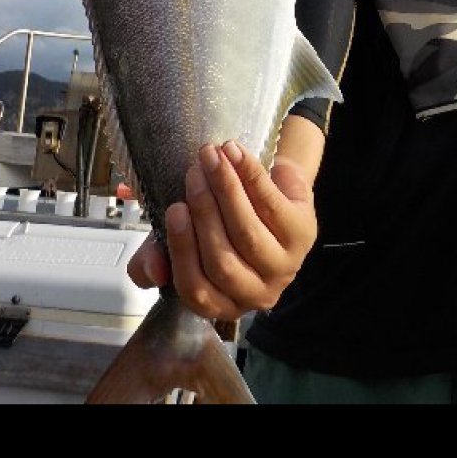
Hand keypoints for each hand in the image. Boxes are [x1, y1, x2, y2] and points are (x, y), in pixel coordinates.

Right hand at [127, 117, 323, 320]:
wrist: (272, 193)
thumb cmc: (221, 224)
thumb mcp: (187, 242)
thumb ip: (156, 257)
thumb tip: (152, 267)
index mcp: (221, 303)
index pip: (195, 288)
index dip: (181, 250)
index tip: (173, 209)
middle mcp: (256, 294)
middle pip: (222, 260)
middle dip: (204, 212)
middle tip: (192, 173)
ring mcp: (284, 267)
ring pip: (248, 233)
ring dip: (226, 191)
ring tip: (211, 160)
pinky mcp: (304, 234)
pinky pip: (272, 204)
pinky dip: (250, 176)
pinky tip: (235, 153)